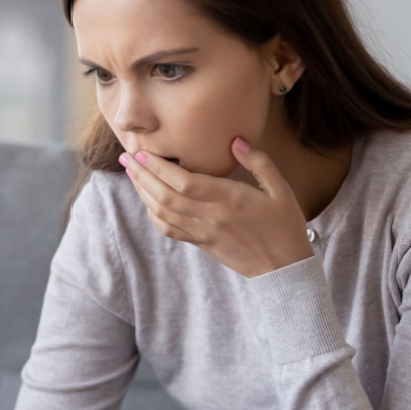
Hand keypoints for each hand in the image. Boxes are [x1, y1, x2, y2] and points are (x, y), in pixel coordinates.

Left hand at [120, 137, 313, 277]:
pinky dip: (154, 214)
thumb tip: (236, 140)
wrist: (283, 269)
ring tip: (132, 174)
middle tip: (126, 158)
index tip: (143, 152)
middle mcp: (211, 217)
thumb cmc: (284, 226)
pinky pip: (170, 229)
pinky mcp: (201, 243)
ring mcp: (203, 233)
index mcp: (229, 200)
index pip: (184, 182)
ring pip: (162, 213)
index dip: (159, 167)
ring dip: (143, 193)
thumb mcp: (280, 189)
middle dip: (142, 176)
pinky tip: (147, 200)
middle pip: (165, 196)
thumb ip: (258, 162)